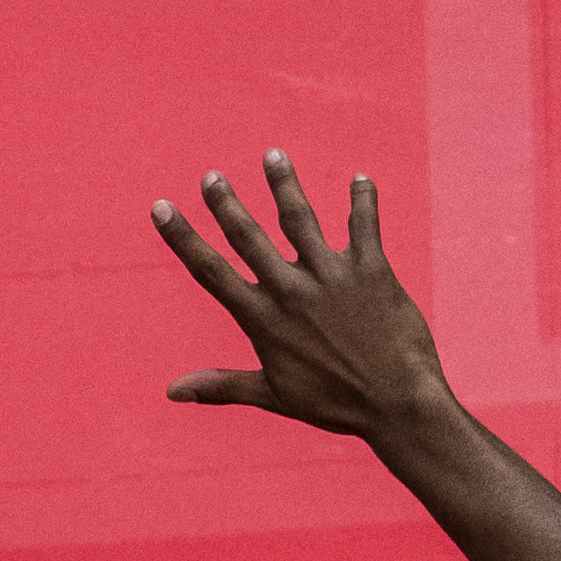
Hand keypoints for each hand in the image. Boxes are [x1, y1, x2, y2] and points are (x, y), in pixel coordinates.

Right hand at [151, 153, 457, 443]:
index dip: (183, 237)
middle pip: (250, 236)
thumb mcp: (273, 396)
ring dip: (285, 185)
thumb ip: (221, 385)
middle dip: (227, 203)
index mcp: (264, 319)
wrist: (398, 406)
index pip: (211, 271)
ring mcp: (332, 277)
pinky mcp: (372, 271)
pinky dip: (364, 201)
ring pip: (301, 220)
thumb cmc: (336, 405)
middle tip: (211, 176)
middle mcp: (292, 291)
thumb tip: (172, 392)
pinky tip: (361, 179)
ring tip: (273, 155)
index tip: (162, 208)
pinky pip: (364, 227)